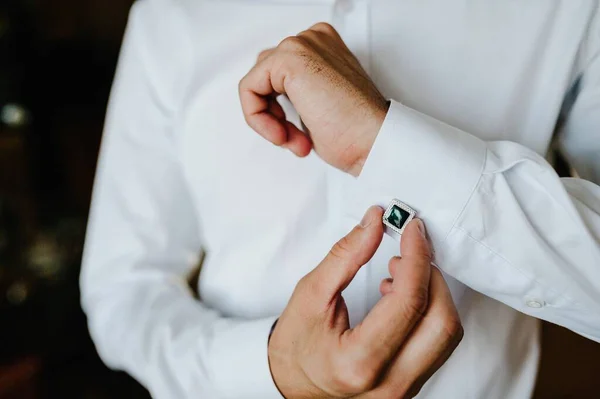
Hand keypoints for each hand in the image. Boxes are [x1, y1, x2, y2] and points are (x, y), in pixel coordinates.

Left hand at [239, 22, 387, 176]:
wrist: (373, 141)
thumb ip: (297, 96)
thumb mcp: (318, 109)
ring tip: (293, 140)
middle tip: (295, 140)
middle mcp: (313, 40)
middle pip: (264, 77)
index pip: (278, 75)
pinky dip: (258, 118)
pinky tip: (282, 134)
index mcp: (324, 47)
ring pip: (255, 83)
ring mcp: (302, 45)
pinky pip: (249, 90)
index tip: (301, 136)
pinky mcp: (288, 58)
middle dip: (274, 116)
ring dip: (269, 121)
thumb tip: (272, 105)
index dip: (281, 113)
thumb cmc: (357, 133)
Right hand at [268, 206, 463, 397]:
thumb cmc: (295, 345)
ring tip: (399, 275)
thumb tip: (375, 222)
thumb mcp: (311, 293)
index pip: (409, 303)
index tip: (411, 231)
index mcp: (359, 361)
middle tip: (407, 251)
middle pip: (441, 321)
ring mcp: (403, 390)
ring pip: (447, 334)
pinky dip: (429, 312)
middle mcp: (388, 384)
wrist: (291, 384)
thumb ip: (346, 255)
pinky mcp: (411, 385)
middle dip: (431, 276)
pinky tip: (402, 298)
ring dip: (433, 294)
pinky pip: (439, 344)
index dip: (416, 258)